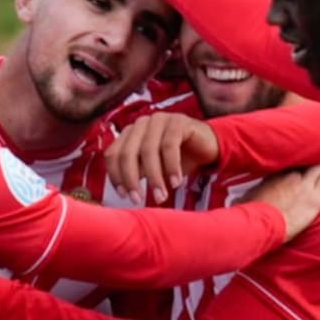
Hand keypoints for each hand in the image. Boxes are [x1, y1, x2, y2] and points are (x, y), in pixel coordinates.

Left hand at [105, 113, 219, 204]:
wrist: (207, 147)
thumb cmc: (177, 159)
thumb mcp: (153, 169)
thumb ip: (137, 173)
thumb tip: (123, 192)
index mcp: (130, 133)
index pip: (113, 154)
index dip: (116, 176)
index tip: (124, 196)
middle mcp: (141, 124)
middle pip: (127, 152)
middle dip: (131, 179)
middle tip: (138, 200)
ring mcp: (159, 120)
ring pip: (148, 150)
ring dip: (154, 177)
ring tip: (160, 196)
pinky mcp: (178, 121)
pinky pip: (170, 145)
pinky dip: (171, 166)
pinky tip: (176, 183)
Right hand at [245, 165, 319, 241]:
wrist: (261, 226)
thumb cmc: (250, 216)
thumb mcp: (244, 200)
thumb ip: (246, 196)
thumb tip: (237, 199)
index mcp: (274, 174)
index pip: (292, 161)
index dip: (300, 161)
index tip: (304, 163)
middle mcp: (290, 174)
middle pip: (310, 160)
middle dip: (318, 159)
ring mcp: (304, 184)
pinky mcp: (315, 197)